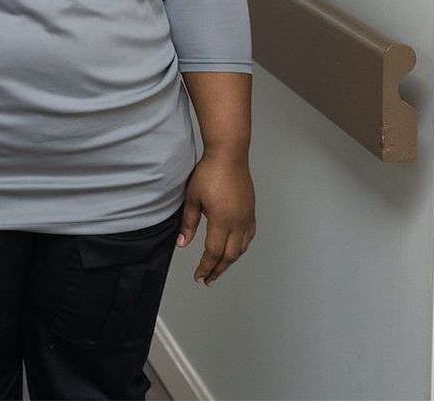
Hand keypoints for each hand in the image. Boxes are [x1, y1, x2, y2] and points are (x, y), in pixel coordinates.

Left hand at [179, 152, 254, 284]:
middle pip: (229, 256)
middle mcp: (238, 223)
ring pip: (241, 248)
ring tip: (219, 268)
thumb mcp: (192, 198)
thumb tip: (182, 243)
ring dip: (230, 261)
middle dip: (217, 270)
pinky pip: (249, 236)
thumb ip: (188, 223)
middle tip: (208, 279)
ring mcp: (247, 218)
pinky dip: (241, 248)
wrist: (229, 155)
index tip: (198, 276)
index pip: (213, 253)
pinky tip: (235, 249)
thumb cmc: (209, 172)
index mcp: (222, 222)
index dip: (205, 267)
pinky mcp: (251, 211)